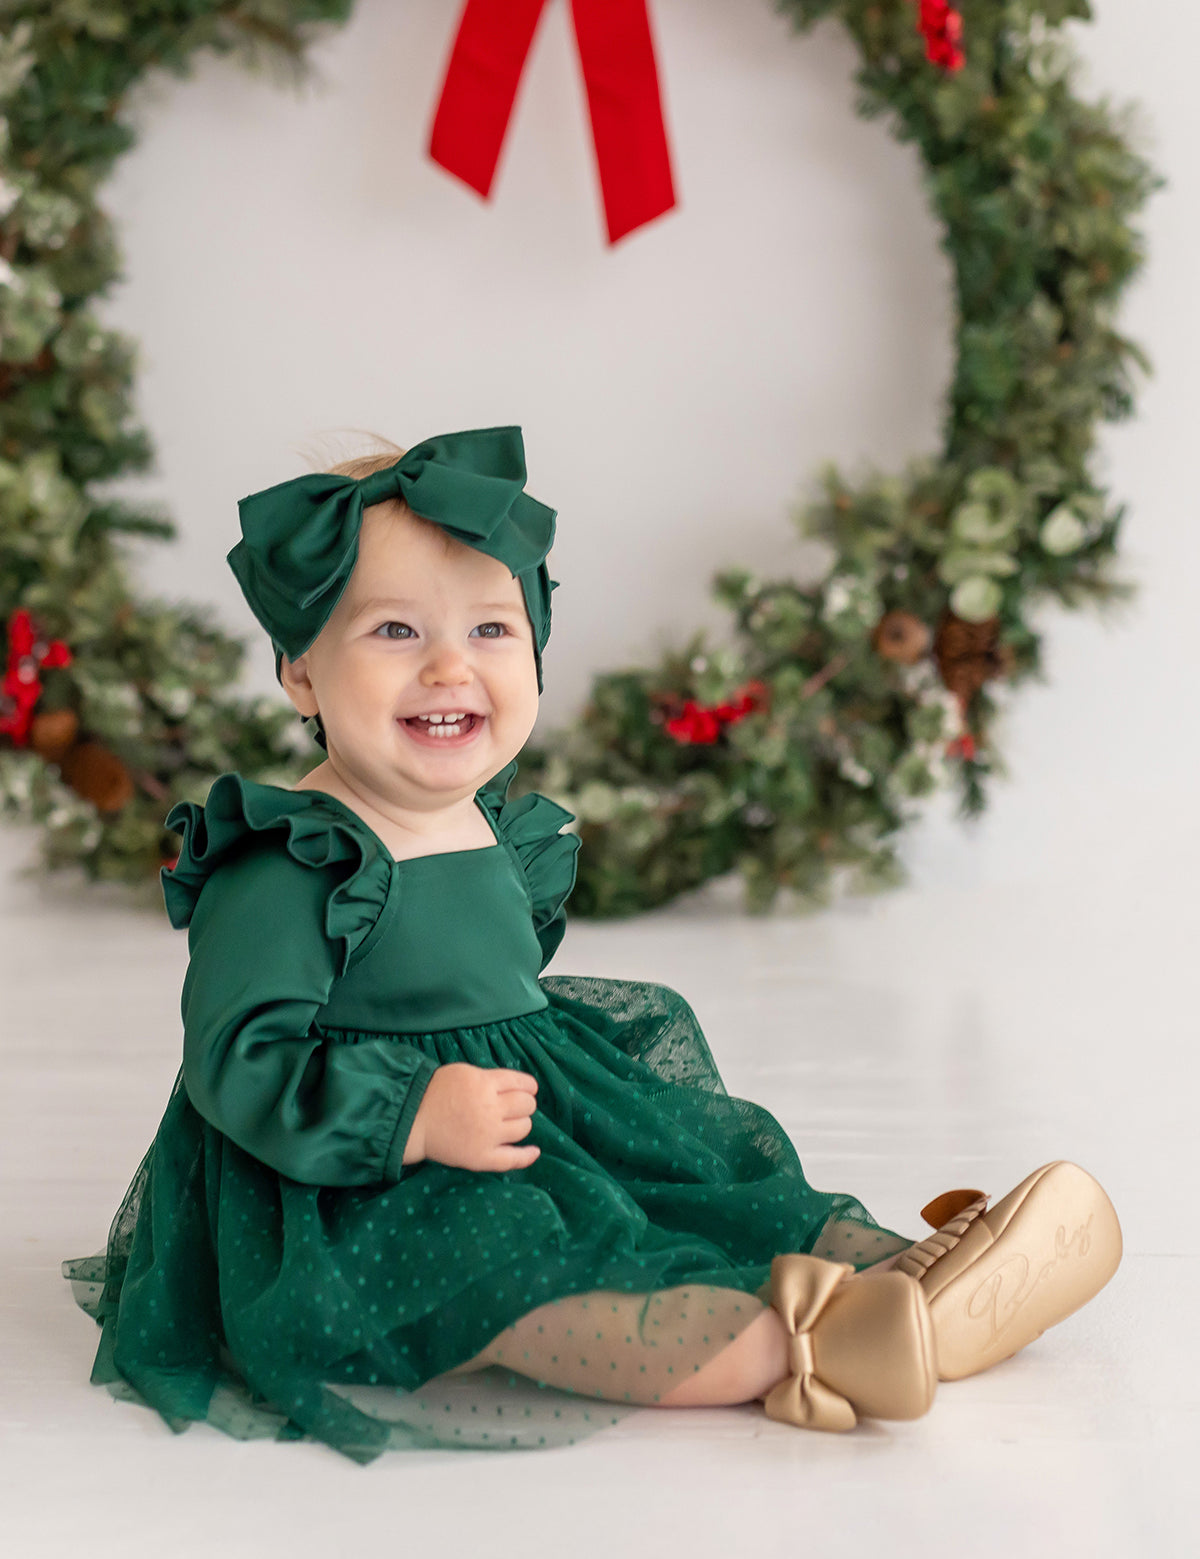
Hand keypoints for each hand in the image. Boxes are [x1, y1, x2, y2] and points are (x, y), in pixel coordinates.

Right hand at [402, 1063, 539, 1171]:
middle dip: (524, 1103)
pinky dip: (527, 1156)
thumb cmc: (435, 1092)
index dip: (528, 1086)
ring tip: (509, 1123)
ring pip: (523, 1128)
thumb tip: (515, 1086)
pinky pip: (512, 1159)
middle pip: (526, 1105)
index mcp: (485, 1084)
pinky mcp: (481, 1157)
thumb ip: (490, 1078)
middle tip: (513, 1106)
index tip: (527, 1089)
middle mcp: (490, 1109)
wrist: (413, 1120)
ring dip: (521, 1123)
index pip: (522, 1083)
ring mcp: (488, 1135)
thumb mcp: (464, 1072)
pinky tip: (535, 1151)